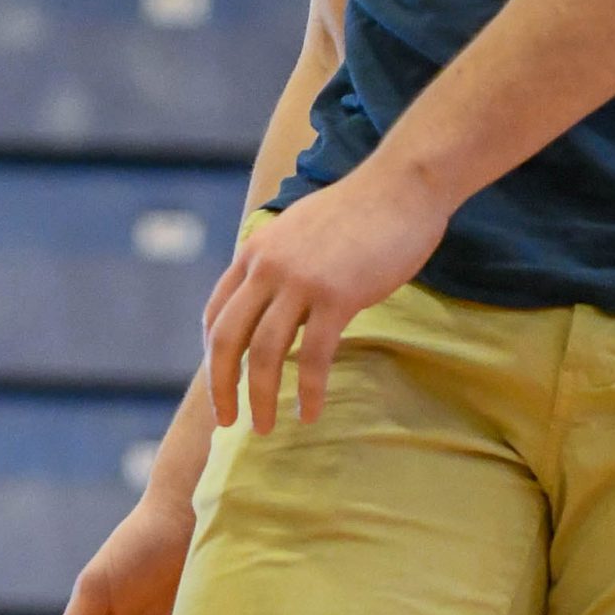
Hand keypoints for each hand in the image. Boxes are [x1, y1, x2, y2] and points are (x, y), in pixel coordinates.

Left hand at [202, 156, 447, 432]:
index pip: (216, 314)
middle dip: (221, 387)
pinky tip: (310, 415)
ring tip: (264, 428)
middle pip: (227, 339)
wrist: (402, 186)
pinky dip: (310, 392)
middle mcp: (268, 266)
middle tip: (226, 422)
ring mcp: (301, 281)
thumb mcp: (300, 230)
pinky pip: (316, 356)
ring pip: (265, 353)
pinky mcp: (338, 296)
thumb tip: (273, 302)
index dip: (213, 357)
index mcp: (255, 251)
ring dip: (260, 397)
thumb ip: (279, 263)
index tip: (221, 386)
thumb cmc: (360, 210)